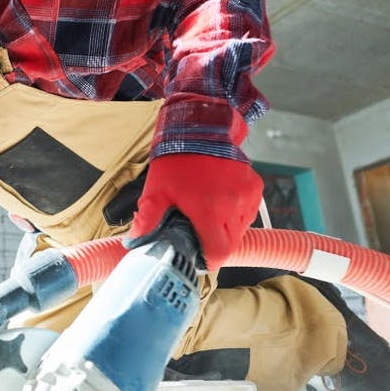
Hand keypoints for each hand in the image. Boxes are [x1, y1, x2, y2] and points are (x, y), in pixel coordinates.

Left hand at [126, 153, 262, 270]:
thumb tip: (135, 241)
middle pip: (231, 243)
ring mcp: (246, 196)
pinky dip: (238, 214)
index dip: (209, 261)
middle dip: (216, 246)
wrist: (199, 129)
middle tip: (200, 238)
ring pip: (241, 228)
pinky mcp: (255, 186)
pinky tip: (221, 204)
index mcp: (209, 211)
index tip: (200, 260)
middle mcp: (233, 205)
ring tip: (209, 217)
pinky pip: (249, 211)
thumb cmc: (176, 160)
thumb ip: (147, 220)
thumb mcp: (155, 192)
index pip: (219, 252)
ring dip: (227, 229)